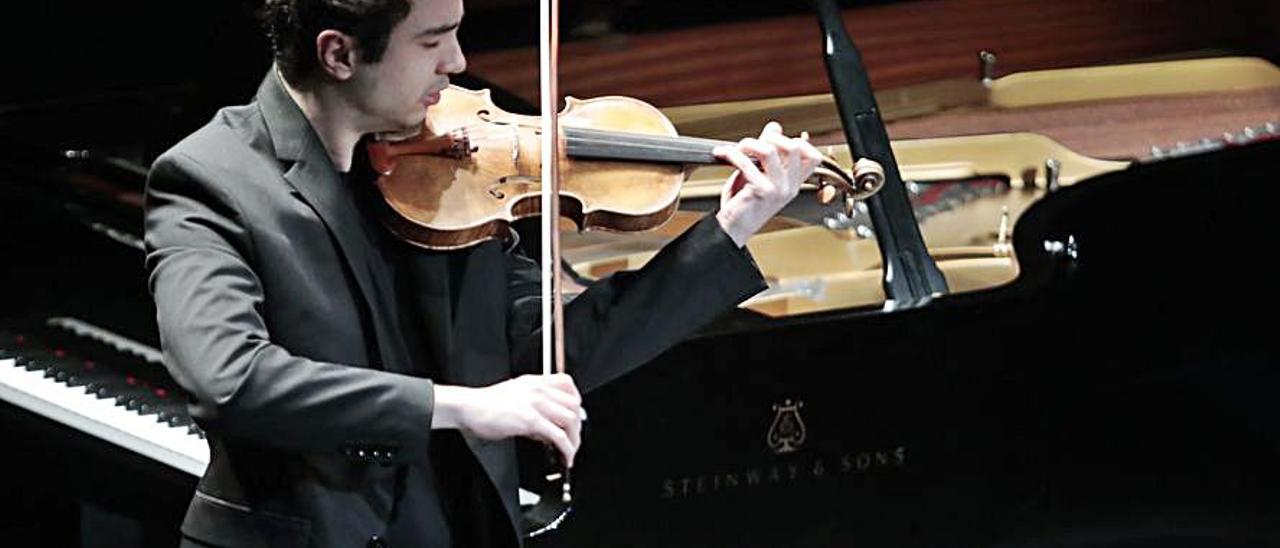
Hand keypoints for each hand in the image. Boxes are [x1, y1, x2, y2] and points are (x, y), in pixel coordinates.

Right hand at [432, 374, 583, 467]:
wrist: (468, 407)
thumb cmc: (485, 404)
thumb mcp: (514, 398)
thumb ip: (534, 410)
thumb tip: (548, 430)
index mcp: (534, 382)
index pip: (567, 384)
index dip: (577, 401)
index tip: (576, 417)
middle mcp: (538, 390)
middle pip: (574, 404)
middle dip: (578, 425)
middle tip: (574, 439)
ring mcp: (535, 404)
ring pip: (570, 420)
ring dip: (575, 439)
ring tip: (570, 452)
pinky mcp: (530, 420)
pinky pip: (558, 436)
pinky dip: (566, 449)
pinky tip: (564, 457)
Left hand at [712, 121, 822, 246]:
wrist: (732, 229)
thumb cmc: (744, 204)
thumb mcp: (759, 173)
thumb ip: (768, 151)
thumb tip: (775, 127)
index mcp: (793, 183)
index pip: (813, 156)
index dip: (798, 141)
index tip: (776, 137)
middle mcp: (789, 187)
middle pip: (794, 147)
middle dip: (770, 137)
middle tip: (752, 143)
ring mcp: (778, 189)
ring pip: (770, 150)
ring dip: (748, 143)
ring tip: (736, 149)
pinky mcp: (762, 191)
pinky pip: (747, 162)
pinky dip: (731, 153)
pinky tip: (723, 154)